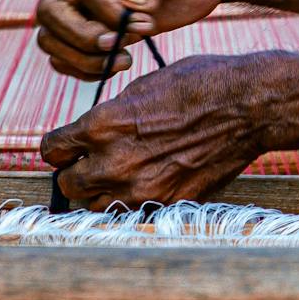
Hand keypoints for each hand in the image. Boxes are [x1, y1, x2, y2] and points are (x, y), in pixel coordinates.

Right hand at [34, 0, 227, 79]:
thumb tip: (129, 4)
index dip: (110, 14)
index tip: (147, 24)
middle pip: (51, 12)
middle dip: (83, 39)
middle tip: (121, 51)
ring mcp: (85, 1)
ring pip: (50, 36)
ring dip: (81, 59)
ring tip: (124, 61)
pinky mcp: (94, 26)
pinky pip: (64, 54)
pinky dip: (81, 69)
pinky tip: (113, 66)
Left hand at [40, 55, 273, 204]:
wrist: (246, 107)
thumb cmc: (198, 85)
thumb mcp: (142, 88)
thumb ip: (110, 116)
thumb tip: (93, 133)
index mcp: (103, 126)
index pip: (52, 151)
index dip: (59, 149)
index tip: (68, 148)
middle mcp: (114, 162)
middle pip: (68, 185)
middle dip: (77, 173)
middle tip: (93, 163)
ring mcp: (141, 189)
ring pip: (96, 206)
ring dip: (102, 193)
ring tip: (121, 176)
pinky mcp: (166, 205)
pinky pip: (132, 214)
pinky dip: (133, 203)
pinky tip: (147, 183)